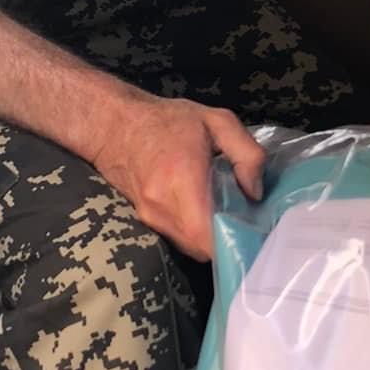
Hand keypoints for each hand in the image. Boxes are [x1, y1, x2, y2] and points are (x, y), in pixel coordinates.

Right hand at [88, 92, 265, 259]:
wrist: (114, 124)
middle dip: (227, 241)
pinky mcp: (146, 220)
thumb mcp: (218, 122)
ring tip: (227, 215)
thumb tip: (255, 193)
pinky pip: (179, 238)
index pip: (207, 236)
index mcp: (182, 179)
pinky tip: (207, 212)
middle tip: (246, 223)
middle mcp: (162, 206)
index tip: (253, 232)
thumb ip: (247, 154)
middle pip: (203, 249)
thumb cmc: (168, 120)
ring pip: (191, 247)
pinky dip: (196, 233)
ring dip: (211, 239)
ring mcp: (150, 217)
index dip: (233, 242)